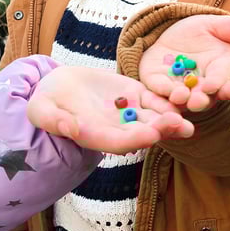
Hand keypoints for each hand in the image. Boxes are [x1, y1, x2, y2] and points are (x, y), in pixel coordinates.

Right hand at [27, 66, 193, 154]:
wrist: (58, 87)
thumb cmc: (46, 102)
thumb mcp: (41, 110)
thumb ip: (54, 120)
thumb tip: (71, 129)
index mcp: (95, 136)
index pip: (118, 142)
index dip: (134, 140)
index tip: (150, 136)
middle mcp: (116, 128)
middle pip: (142, 133)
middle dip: (161, 130)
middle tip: (180, 125)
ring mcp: (128, 112)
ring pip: (153, 118)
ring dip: (172, 118)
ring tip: (188, 116)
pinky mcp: (134, 94)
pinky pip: (153, 98)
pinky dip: (167, 98)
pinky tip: (182, 95)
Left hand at [139, 15, 229, 111]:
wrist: (173, 34)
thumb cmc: (200, 31)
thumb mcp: (216, 26)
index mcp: (220, 71)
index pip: (221, 78)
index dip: (217, 82)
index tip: (213, 85)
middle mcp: (202, 84)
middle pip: (203, 95)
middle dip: (200, 99)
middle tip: (196, 102)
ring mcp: (180, 87)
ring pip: (182, 98)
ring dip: (180, 100)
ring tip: (178, 98)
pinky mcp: (159, 84)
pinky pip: (159, 91)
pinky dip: (160, 93)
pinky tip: (160, 94)